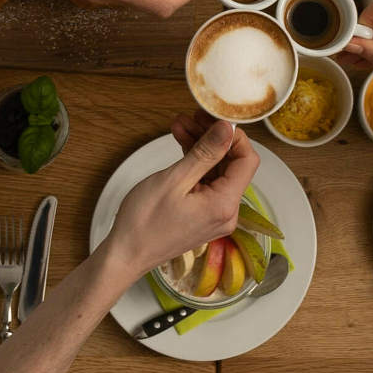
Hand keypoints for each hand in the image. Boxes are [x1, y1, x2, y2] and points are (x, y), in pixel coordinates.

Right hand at [101, 118, 258, 276]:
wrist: (126, 255)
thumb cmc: (144, 222)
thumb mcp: (174, 179)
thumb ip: (205, 153)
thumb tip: (227, 129)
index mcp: (224, 204)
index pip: (247, 160)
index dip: (234, 136)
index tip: (212, 120)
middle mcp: (226, 212)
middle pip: (232, 164)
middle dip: (214, 138)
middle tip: (193, 117)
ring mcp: (215, 215)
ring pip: (217, 171)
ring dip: (202, 147)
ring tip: (181, 125)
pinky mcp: (203, 215)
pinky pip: (206, 183)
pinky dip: (195, 163)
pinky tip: (181, 144)